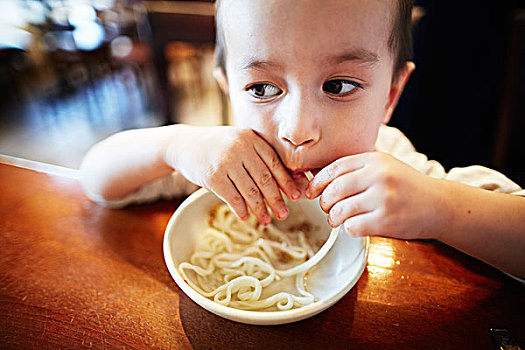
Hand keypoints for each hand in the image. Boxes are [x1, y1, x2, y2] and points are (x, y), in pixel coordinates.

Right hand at [165, 126, 300, 224]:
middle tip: (284, 214)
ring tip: (267, 220)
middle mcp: (241, 148)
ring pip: (250, 191)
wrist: (184, 145)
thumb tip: (291, 178)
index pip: (275, 164)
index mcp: (251, 138)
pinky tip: (246, 216)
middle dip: (276, 200)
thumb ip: (260, 156)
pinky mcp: (213, 177)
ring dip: (260, 209)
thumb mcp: (239, 142)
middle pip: (265, 179)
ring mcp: (226, 162)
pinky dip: (241, 210)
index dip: (287, 182)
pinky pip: (233, 198)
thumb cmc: (218, 146)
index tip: (296, 197)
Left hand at [305, 152, 447, 239]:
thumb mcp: (383, 167)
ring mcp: (383, 199)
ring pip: (340, 210)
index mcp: (375, 160)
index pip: (335, 168)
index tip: (311, 191)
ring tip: (337, 219)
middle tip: (326, 208)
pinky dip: (348, 228)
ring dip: (333, 217)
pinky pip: (352, 227)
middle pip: (334, 190)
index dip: (317, 181)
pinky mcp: (386, 221)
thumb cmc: (405, 186)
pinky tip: (355, 225)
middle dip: (324, 202)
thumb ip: (356, 169)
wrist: (438, 205)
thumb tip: (317, 176)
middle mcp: (379, 177)